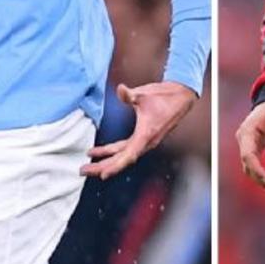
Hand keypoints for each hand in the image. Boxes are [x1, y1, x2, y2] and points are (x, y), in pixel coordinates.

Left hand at [83, 81, 197, 178]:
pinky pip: (126, 149)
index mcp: (146, 134)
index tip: (102, 174)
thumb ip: (129, 95)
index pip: (128, 156)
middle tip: (83, 170)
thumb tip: (120, 90)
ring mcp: (145, 141)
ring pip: (123, 155)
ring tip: (88, 163)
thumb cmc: (165, 96)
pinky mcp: (144, 137)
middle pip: (121, 159)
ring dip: (106, 160)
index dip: (114, 166)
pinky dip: (113, 152)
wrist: (181, 96)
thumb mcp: (144, 94)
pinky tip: (102, 151)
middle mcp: (145, 142)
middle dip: (102, 166)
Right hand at [235, 99, 264, 191]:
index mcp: (247, 132)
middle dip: (261, 179)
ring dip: (261, 178)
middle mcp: (243, 139)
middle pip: (247, 165)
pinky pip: (254, 163)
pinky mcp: (252, 146)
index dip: (258, 172)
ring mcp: (246, 143)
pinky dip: (263, 172)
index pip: (248, 157)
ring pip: (249, 167)